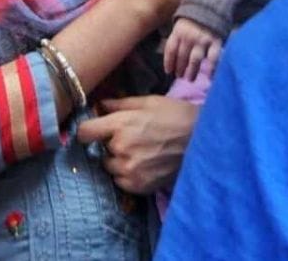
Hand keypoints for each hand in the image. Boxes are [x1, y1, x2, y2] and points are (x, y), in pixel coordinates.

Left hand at [76, 96, 198, 194]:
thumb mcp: (148, 102)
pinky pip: (121, 182)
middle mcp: (121, 149)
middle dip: (111, 145)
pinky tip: (144, 165)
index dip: (88, 130)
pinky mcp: (139, 186)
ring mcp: (130, 170)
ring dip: (119, 161)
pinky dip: (128, 176)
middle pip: (100, 150)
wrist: (203, 140)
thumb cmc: (176, 115)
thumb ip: (120, 104)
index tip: (94, 131)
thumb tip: (99, 105)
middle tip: (131, 140)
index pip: (84, 132)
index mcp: (121, 125)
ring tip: (140, 153)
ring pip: (110, 167)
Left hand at [164, 18, 221, 80]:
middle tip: (180, 77)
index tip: (168, 72)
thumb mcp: (181, 23)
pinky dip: (211, 68)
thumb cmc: (194, 17)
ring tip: (190, 79)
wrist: (212, 5)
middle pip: (182, 57)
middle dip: (180, 68)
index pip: (170, 50)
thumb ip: (177, 37)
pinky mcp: (215, 42)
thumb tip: (172, 54)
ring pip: (194, 59)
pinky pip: (212, 58)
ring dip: (191, 71)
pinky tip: (209, 76)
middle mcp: (188, 37)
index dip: (168, 62)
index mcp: (178, 32)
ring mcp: (202, 40)